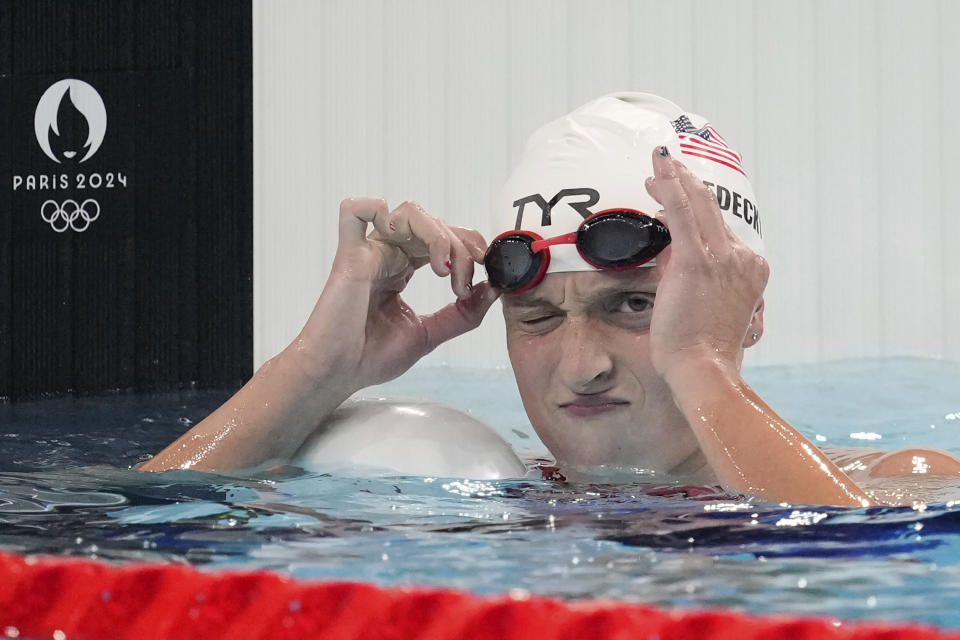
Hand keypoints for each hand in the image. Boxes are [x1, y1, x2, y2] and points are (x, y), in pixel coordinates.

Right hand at [289, 197, 497, 392]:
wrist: (337, 374)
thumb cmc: (369, 357)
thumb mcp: (430, 334)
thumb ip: (463, 314)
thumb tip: (494, 289)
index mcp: (403, 269)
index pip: (444, 237)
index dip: (468, 249)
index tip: (482, 278)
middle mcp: (388, 255)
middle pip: (434, 224)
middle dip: (460, 248)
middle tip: (463, 286)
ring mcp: (368, 252)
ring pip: (409, 213)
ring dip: (437, 235)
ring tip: (442, 271)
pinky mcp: (349, 256)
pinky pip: (355, 211)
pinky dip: (377, 208)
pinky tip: (400, 238)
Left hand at [643, 147, 767, 379]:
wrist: (704, 369)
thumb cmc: (699, 347)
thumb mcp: (701, 303)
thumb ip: (690, 274)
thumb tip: (669, 252)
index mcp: (750, 268)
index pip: (719, 227)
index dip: (694, 205)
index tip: (675, 193)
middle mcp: (743, 258)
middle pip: (711, 209)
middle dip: (684, 184)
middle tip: (663, 167)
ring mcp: (724, 258)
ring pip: (698, 205)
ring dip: (675, 180)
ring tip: (657, 165)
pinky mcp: (699, 262)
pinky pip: (682, 214)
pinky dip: (670, 187)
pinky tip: (658, 170)